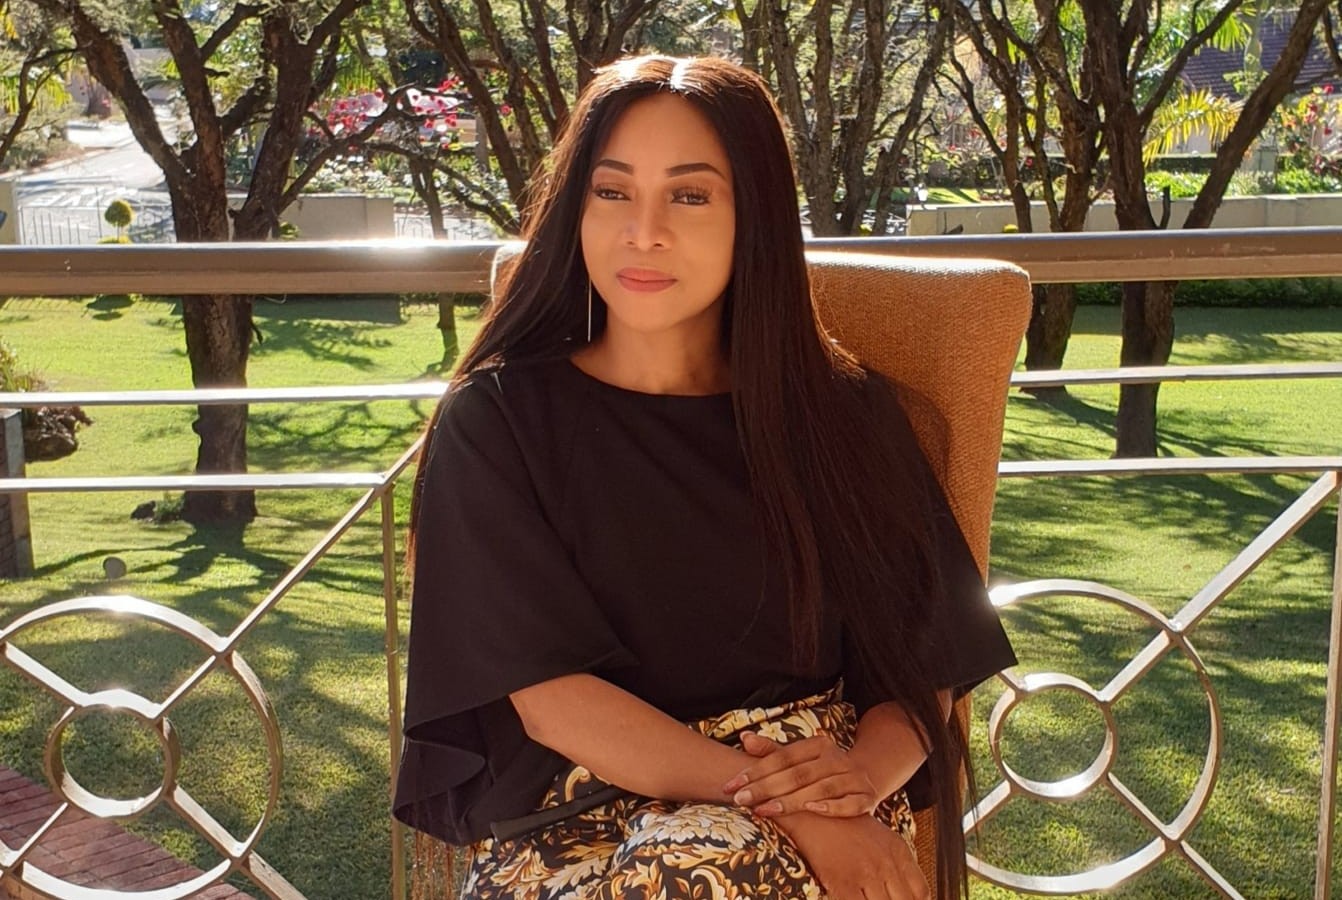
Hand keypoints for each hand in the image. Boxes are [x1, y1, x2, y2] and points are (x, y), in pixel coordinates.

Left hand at [722, 731, 877, 816]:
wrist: (865, 780)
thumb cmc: (820, 771)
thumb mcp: (798, 759)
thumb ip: (771, 751)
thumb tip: (744, 737)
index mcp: (818, 745)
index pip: (782, 757)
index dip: (756, 771)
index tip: (731, 785)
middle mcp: (836, 758)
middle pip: (797, 774)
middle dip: (766, 788)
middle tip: (740, 800)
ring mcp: (853, 778)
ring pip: (821, 788)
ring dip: (792, 800)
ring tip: (765, 809)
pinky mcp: (866, 797)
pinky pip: (850, 803)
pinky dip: (832, 807)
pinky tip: (812, 811)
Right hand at [776, 810, 928, 899]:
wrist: (811, 811)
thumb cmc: (843, 824)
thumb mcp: (880, 838)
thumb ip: (896, 864)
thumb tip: (902, 893)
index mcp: (899, 852)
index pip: (921, 892)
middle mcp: (887, 865)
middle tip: (882, 898)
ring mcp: (866, 875)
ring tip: (867, 897)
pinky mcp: (843, 884)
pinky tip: (850, 899)